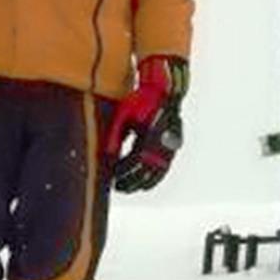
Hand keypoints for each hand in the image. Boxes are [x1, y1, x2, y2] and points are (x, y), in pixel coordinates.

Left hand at [105, 56, 188, 192]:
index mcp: (148, 137)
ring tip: (130, 187)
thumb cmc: (140, 101)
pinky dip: (154, 177)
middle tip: (120, 187)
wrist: (162, 91)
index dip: (123, 172)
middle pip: (145, 172)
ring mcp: (169, 146)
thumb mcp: (124, 116)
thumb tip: (106, 155)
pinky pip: (164, 168)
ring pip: (156, 173)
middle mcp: (161, 144)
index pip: (133, 163)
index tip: (113, 178)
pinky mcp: (173, 146)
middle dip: (131, 182)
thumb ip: (115, 136)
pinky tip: (145, 182)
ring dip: (143, 182)